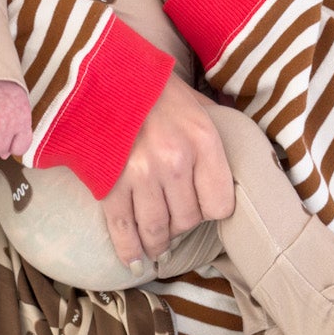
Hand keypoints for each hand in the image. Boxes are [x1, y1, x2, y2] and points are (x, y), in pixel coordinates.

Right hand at [102, 74, 234, 265]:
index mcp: (202, 140)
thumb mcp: (197, 106)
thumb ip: (212, 139)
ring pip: (157, 230)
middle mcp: (174, 160)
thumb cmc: (153, 90)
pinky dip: (129, 250)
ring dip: (158, 244)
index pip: (219, 204)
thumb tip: (232, 168)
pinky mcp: (109, 184)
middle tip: (174, 220)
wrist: (101, 74)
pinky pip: (122, 229)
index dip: (210, 209)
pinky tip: (135, 260)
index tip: (202, 205)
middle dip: (182, 225)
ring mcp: (139, 175)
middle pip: (188, 220)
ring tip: (157, 248)